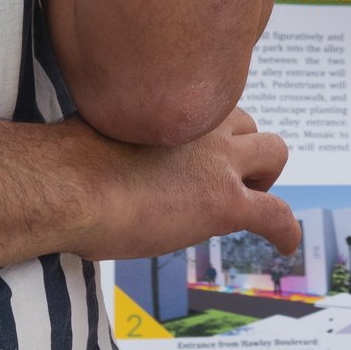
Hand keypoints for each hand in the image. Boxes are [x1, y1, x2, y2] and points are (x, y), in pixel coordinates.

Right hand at [69, 107, 299, 258]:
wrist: (67, 186)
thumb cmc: (64, 164)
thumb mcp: (95, 131)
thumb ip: (114, 136)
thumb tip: (91, 152)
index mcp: (172, 105)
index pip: (209, 106)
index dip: (208, 132)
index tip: (198, 152)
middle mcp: (203, 124)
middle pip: (247, 124)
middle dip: (241, 150)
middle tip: (222, 179)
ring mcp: (219, 164)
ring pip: (274, 154)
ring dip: (264, 178)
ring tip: (249, 203)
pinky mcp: (225, 203)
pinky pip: (276, 213)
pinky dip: (285, 230)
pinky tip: (286, 244)